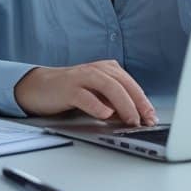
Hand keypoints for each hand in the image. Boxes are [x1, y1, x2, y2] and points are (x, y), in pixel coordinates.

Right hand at [13, 60, 157, 126]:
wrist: (38, 87)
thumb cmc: (70, 92)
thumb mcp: (97, 96)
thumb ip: (114, 103)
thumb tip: (134, 118)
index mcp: (107, 69)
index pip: (131, 85)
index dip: (144, 102)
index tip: (152, 117)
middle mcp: (97, 70)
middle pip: (124, 84)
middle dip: (138, 103)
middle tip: (146, 120)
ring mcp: (82, 77)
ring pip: (109, 87)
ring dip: (123, 104)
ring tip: (131, 119)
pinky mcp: (68, 88)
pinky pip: (86, 96)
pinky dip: (97, 106)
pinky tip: (105, 115)